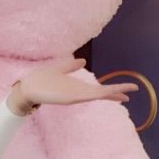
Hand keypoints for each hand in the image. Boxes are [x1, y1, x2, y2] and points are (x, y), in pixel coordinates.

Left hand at [7, 58, 137, 115]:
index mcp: (76, 86)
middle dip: (115, 93)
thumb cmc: (40, 80)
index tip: (123, 90)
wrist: (28, 88)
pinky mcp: (71, 97)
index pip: (96, 88)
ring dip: (112, 93)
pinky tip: (109, 92)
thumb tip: (82, 60)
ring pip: (98, 95)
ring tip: (127, 95)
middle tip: (131, 94)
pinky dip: (100, 94)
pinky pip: (88, 95)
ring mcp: (75, 95)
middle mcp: (78, 92)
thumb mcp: (59, 69)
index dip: (110, 88)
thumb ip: (70, 66)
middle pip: (100, 93)